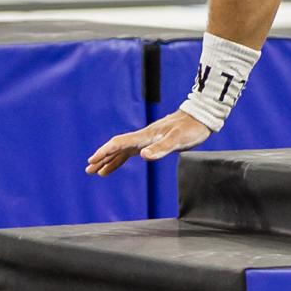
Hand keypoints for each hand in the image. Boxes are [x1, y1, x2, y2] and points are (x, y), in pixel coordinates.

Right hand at [84, 111, 213, 173]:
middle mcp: (143, 138)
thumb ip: (160, 149)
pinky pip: (132, 152)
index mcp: (145, 137)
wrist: (201, 118)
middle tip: (89, 170)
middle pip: (117, 148)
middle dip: (102, 159)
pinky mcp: (153, 143)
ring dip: (110, 161)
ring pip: (123, 151)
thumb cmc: (190, 128)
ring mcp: (147, 140)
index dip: (105, 152)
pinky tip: (117, 164)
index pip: (119, 144)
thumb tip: (142, 156)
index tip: (92, 161)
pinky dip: (122, 159)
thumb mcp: (177, 141)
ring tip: (99, 172)